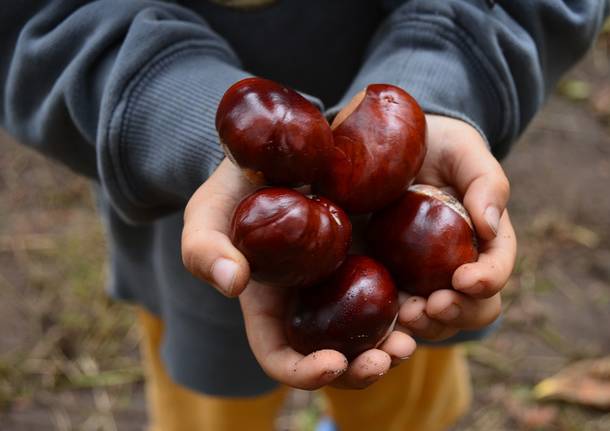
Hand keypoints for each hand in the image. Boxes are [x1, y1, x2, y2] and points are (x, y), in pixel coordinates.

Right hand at [182, 159, 415, 389]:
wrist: (275, 153)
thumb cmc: (232, 189)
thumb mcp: (206, 215)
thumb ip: (206, 249)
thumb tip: (234, 283)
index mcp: (268, 310)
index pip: (281, 358)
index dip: (304, 372)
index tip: (332, 362)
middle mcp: (307, 307)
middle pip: (335, 358)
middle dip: (361, 369)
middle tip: (389, 356)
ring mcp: (340, 286)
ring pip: (369, 333)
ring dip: (392, 345)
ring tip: (411, 337)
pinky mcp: (369, 260)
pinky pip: (391, 292)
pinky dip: (408, 304)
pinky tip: (426, 297)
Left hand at [397, 115, 516, 340]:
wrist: (397, 149)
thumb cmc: (439, 147)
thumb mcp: (465, 153)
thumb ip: (486, 183)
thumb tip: (490, 225)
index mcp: (485, 241)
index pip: (497, 270)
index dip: (486, 281)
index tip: (464, 279)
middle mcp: (457, 266)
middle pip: (471, 308)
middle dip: (456, 313)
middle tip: (431, 306)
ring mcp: (422, 277)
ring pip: (435, 320)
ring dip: (423, 325)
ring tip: (404, 315)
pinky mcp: (388, 278)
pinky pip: (393, 312)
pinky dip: (390, 323)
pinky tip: (376, 318)